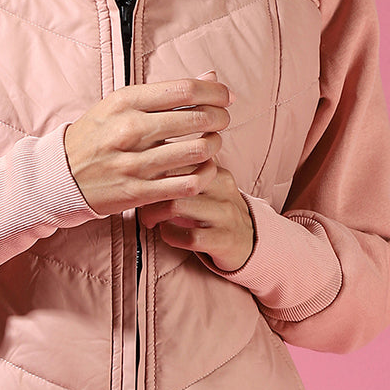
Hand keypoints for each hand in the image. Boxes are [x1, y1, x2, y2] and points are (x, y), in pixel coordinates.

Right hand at [64, 75, 231, 218]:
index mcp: (125, 102)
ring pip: (197, 151)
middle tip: (222, 119)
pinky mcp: (138, 192)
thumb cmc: (97, 135)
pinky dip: (206, 174)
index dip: (215, 92)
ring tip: (212, 142)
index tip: (225, 96)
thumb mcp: (122, 104)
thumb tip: (213, 77)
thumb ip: (167, 92)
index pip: (185, 90)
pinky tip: (205, 168)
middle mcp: (129, 130)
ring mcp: (134, 163)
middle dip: (220, 117)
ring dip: (215, 145)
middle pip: (197, 119)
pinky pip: (188, 184)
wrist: (60, 175)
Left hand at [136, 161, 254, 271]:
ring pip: (177, 205)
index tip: (140, 179)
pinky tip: (166, 233)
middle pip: (175, 179)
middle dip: (149, 192)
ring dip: (154, 214)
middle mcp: (223, 188)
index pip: (179, 157)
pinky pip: (188, 236)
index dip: (153, 169)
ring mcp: (224, 214)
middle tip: (139, 202)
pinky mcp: (223, 240)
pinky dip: (170, 234)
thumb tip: (148, 149)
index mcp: (216, 170)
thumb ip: (186, 166)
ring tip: (149, 219)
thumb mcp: (208, 183)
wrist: (250, 239)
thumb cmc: (216, 208)